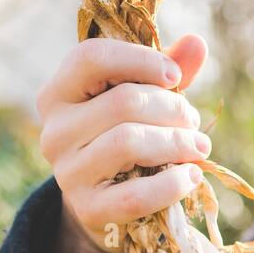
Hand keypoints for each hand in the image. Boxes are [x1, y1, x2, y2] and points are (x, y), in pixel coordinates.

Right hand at [36, 34, 209, 252]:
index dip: (140, 59)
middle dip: (171, 108)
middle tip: (194, 121)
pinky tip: (192, 176)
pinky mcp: (87, 209)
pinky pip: (136, 195)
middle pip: (122, 102)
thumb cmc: (123, 139)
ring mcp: (67, 173)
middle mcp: (54, 131)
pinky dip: (172, 184)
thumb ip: (163, 73)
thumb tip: (197, 43)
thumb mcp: (138, 101)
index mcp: (58, 93)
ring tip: (199, 147)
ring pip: (128, 142)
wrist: (103, 205)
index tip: (175, 76)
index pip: (91, 57)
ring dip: (176, 142)